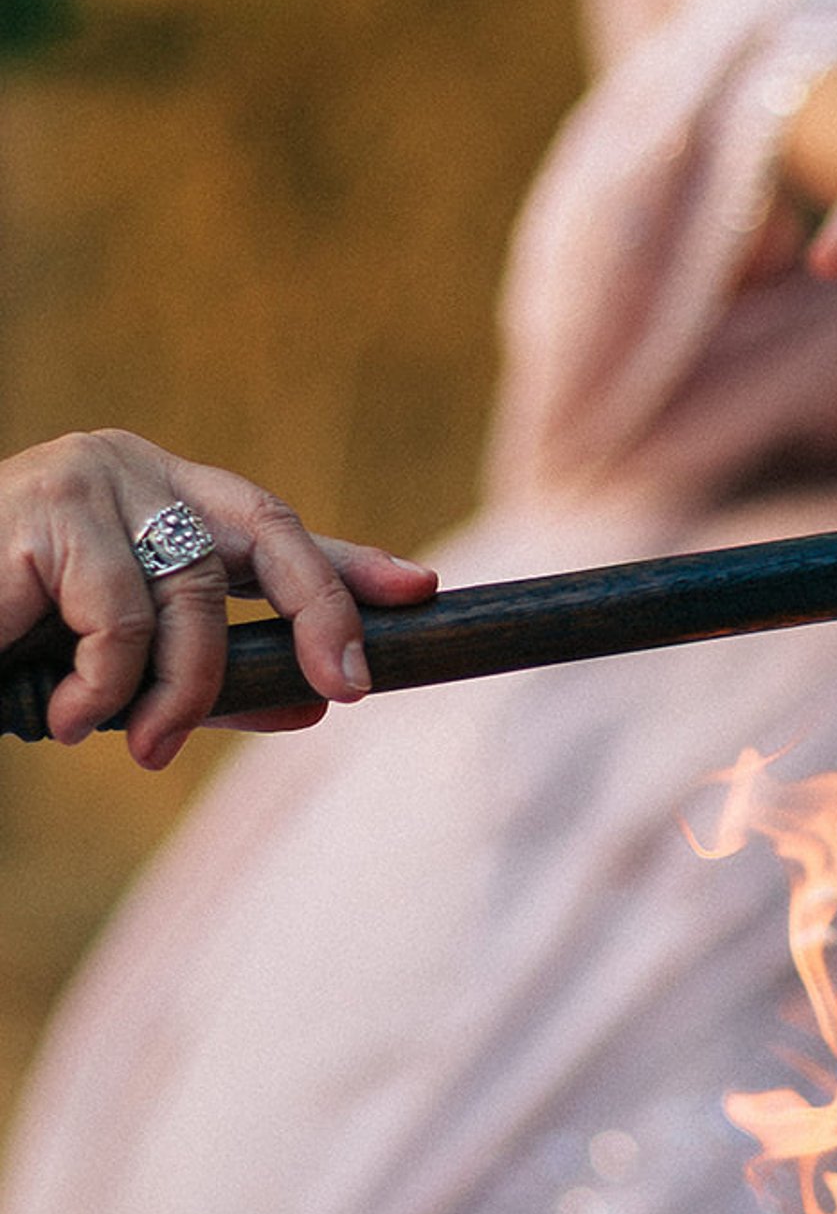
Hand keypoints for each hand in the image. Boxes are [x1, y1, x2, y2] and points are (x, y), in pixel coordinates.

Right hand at [0, 429, 437, 768]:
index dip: (347, 564)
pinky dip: (102, 688)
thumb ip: (213, 681)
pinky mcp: (42, 508)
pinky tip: (65, 714)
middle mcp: (131, 469)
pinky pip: (116, 621)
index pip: (269, 526)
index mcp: (154, 496)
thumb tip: (318, 705)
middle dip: (316, 619)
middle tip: (340, 692)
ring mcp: (86, 478)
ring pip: (189, 599)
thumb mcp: (118, 662)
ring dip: (176, 692)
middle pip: (264, 537)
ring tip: (135, 744)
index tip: (419, 595)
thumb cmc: (1, 635)